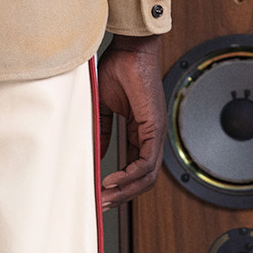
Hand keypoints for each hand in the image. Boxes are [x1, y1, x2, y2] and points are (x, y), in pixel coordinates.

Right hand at [96, 34, 166, 209]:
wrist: (129, 50)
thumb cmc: (118, 69)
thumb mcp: (103, 107)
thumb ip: (102, 131)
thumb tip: (98, 153)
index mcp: (140, 131)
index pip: (134, 167)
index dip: (119, 184)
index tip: (100, 192)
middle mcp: (151, 135)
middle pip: (143, 178)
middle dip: (122, 195)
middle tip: (102, 203)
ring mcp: (155, 132)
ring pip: (147, 175)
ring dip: (126, 190)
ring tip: (106, 196)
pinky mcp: (154, 127)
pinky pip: (146, 161)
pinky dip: (130, 174)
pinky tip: (113, 179)